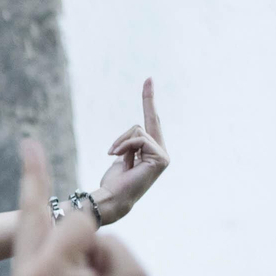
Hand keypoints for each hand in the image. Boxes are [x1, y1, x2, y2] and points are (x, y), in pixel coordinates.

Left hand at [4, 138, 156, 275]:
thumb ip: (108, 245)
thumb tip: (84, 233)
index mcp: (46, 274)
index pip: (73, 223)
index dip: (97, 223)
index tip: (96, 195)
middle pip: (30, 223)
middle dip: (33, 184)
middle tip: (29, 147)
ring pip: (32, 250)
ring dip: (52, 235)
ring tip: (54, 201)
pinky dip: (52, 265)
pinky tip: (70, 268)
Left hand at [93, 78, 167, 223]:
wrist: (113, 197)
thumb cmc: (114, 181)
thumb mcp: (121, 156)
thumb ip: (130, 144)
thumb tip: (133, 136)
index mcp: (152, 150)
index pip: (150, 122)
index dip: (149, 101)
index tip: (149, 81)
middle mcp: (161, 152)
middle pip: (151, 119)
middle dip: (149, 98)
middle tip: (149, 78)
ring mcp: (163, 155)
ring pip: (138, 130)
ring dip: (121, 141)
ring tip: (114, 155)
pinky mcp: (161, 158)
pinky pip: (138, 139)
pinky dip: (124, 145)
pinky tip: (117, 156)